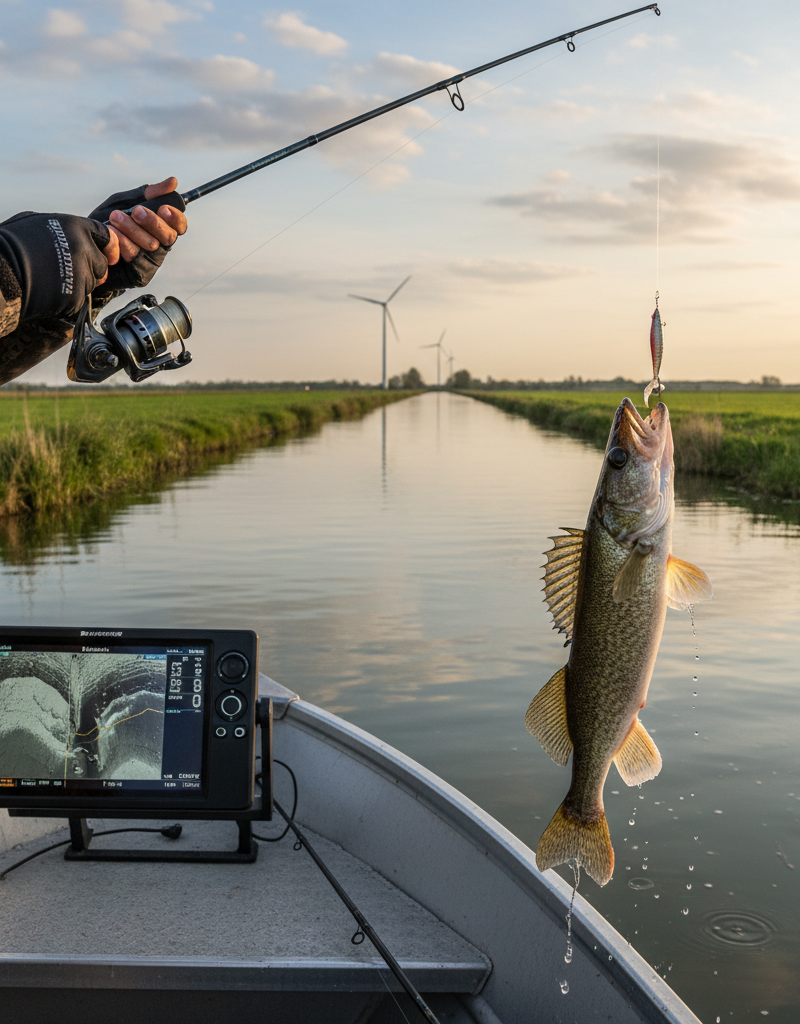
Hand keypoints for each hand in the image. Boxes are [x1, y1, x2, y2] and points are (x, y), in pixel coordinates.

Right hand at [0, 212, 110, 320]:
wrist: (1, 272)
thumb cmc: (12, 244)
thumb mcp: (37, 222)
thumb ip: (64, 229)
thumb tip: (74, 235)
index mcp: (76, 228)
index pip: (106, 236)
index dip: (108, 247)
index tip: (108, 256)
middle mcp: (84, 250)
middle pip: (101, 264)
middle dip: (91, 269)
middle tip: (70, 271)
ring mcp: (81, 274)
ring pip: (91, 283)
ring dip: (78, 284)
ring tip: (53, 279)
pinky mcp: (76, 296)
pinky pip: (79, 299)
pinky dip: (68, 298)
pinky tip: (50, 291)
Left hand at [89, 178, 187, 293]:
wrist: (86, 244)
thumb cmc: (109, 222)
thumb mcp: (126, 201)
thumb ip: (148, 193)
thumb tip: (173, 181)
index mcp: (161, 227)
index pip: (179, 224)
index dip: (176, 217)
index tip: (163, 208)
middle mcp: (160, 245)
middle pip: (169, 235)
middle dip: (153, 222)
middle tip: (136, 211)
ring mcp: (151, 260)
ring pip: (152, 245)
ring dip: (132, 229)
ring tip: (115, 217)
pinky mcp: (141, 274)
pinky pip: (136, 257)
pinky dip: (123, 243)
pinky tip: (112, 234)